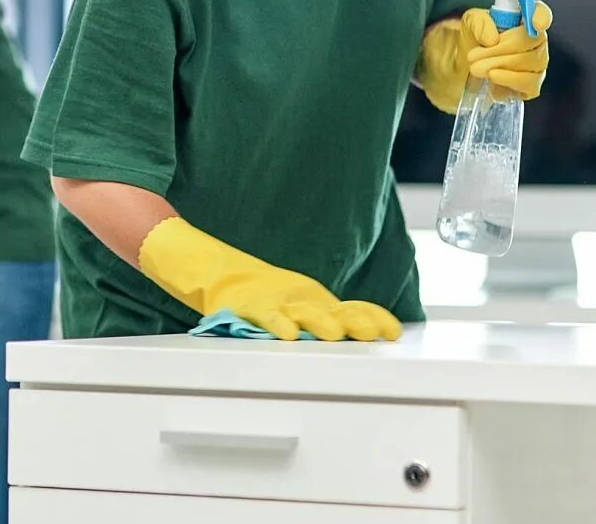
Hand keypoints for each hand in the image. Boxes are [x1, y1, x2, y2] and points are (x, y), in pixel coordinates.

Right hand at [137, 218, 403, 341]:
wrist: (202, 262)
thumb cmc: (248, 290)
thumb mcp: (289, 302)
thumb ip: (316, 316)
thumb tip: (356, 334)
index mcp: (309, 296)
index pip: (348, 306)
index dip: (371, 317)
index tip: (394, 330)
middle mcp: (293, 296)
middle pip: (330, 309)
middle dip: (353, 321)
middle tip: (373, 334)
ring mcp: (269, 298)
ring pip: (298, 311)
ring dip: (318, 322)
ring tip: (335, 333)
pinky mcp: (242, 303)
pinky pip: (261, 315)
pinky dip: (274, 323)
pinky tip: (285, 334)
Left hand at [416, 0, 553, 110]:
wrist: (464, 67)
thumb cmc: (474, 40)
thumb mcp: (469, 24)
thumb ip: (479, 23)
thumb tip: (492, 39)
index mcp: (524, 18)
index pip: (542, 13)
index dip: (542, 16)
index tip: (535, 24)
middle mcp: (536, 40)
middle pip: (534, 40)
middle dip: (502, 48)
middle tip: (473, 55)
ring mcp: (537, 63)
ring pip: (532, 61)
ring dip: (500, 63)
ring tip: (475, 67)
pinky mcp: (532, 84)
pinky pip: (530, 82)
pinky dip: (510, 78)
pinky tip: (492, 76)